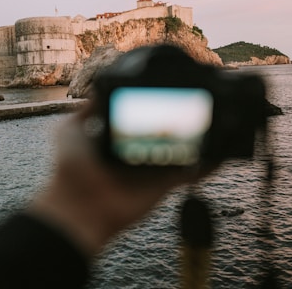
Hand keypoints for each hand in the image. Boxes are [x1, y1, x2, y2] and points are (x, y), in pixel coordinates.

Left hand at [29, 102, 214, 255]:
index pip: (141, 119)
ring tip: (215, 119)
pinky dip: (208, 164)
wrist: (79, 206)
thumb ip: (86, 108)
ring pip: (183, 151)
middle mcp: (138, 152)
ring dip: (198, 140)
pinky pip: (192, 173)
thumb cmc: (70, 169)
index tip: (169, 90)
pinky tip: (221, 150)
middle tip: (197, 101)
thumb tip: (98, 85)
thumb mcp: (71, 129)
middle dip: (180, 121)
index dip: (154, 106)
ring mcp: (153, 169)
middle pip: (165, 134)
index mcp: (118, 139)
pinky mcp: (165, 184)